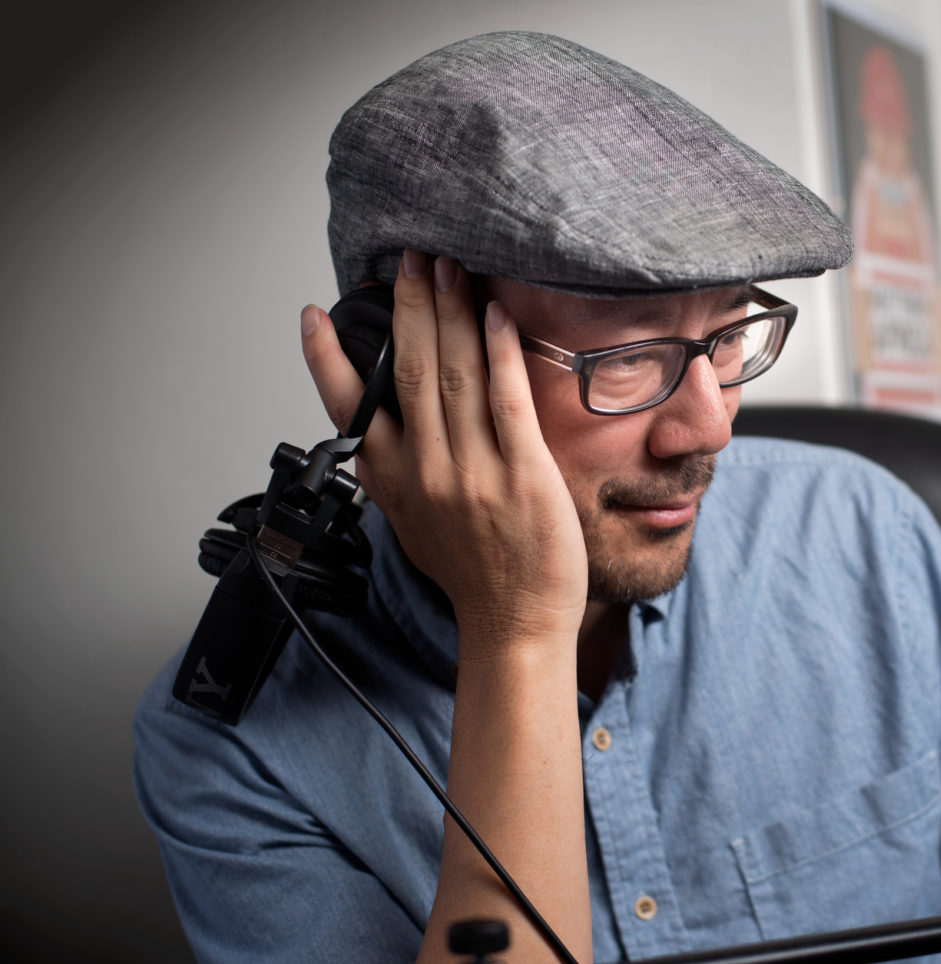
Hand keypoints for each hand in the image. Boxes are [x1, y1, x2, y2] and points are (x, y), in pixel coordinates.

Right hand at [301, 249, 587, 650]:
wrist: (515, 625)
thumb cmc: (472, 577)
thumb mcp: (412, 527)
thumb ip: (393, 478)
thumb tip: (375, 441)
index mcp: (395, 481)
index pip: (349, 407)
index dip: (327, 358)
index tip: (315, 315)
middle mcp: (428, 470)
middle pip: (406, 370)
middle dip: (408, 308)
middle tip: (411, 259)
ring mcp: (475, 470)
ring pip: (452, 375)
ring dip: (449, 314)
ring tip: (448, 269)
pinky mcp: (524, 475)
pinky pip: (507, 401)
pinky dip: (498, 354)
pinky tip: (494, 316)